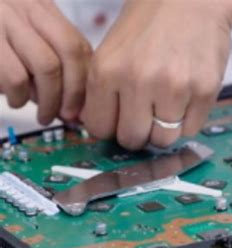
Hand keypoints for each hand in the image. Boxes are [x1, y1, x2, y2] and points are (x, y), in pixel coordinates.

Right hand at [0, 0, 91, 123]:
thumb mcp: (20, 39)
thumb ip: (47, 62)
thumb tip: (74, 103)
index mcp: (37, 6)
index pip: (78, 43)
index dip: (85, 80)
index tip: (83, 105)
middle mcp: (22, 5)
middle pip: (70, 52)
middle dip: (74, 92)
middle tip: (65, 114)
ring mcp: (1, 18)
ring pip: (47, 66)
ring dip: (49, 99)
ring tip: (37, 110)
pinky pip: (16, 76)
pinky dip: (21, 96)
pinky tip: (14, 99)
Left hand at [81, 0, 231, 149]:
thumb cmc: (151, 23)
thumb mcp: (112, 49)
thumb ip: (102, 90)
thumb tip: (99, 128)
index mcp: (108, 70)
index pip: (100, 129)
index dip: (111, 127)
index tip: (120, 121)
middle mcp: (139, 81)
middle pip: (132, 139)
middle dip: (138, 133)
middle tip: (146, 117)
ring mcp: (175, 88)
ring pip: (163, 140)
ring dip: (165, 129)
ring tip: (168, 104)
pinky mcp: (204, 92)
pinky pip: (190, 130)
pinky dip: (188, 120)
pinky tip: (186, 96)